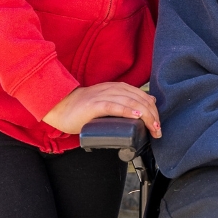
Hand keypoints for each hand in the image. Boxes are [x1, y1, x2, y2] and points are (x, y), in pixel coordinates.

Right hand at [43, 83, 161, 137]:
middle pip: (139, 99)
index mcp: (117, 88)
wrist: (60, 107)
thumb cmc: (83, 108)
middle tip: (157, 130)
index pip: (142, 96)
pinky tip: (136, 116)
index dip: (153, 110)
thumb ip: (126, 100)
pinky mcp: (93, 105)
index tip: (158, 124)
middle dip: (152, 115)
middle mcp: (112, 89)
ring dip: (144, 115)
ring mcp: (102, 96)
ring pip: (130, 102)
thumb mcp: (108, 101)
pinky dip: (126, 111)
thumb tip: (148, 101)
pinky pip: (113, 106)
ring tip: (153, 126)